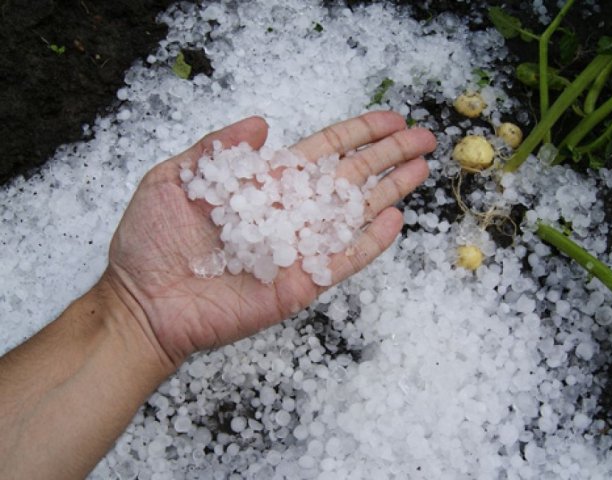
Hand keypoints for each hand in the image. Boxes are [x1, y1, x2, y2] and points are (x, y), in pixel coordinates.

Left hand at [104, 112, 435, 368]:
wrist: (143, 302)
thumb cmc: (151, 242)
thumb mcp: (175, 179)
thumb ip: (218, 149)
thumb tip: (262, 120)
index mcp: (265, 184)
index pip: (323, 153)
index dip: (358, 134)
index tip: (390, 119)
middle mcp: (289, 213)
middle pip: (350, 178)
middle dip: (387, 156)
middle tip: (424, 137)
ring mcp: (298, 249)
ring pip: (353, 214)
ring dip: (389, 191)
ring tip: (421, 169)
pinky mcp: (300, 283)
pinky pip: (343, 260)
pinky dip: (370, 243)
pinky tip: (395, 220)